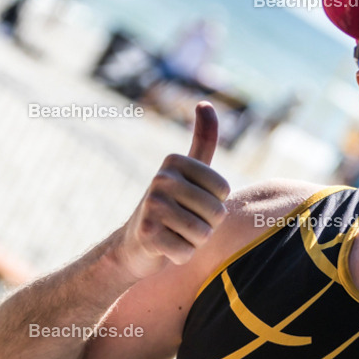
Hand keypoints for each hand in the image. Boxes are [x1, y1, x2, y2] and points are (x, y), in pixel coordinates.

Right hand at [115, 102, 230, 280]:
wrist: (134, 245)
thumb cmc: (171, 208)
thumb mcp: (187, 173)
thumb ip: (202, 141)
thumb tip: (206, 103)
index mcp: (173, 161)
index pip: (223, 190)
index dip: (214, 204)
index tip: (192, 203)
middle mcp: (160, 179)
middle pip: (216, 213)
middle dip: (206, 226)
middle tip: (183, 223)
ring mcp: (151, 206)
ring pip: (203, 234)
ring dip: (194, 242)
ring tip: (175, 234)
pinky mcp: (148, 234)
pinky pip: (187, 252)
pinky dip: (181, 256)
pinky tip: (165, 248)